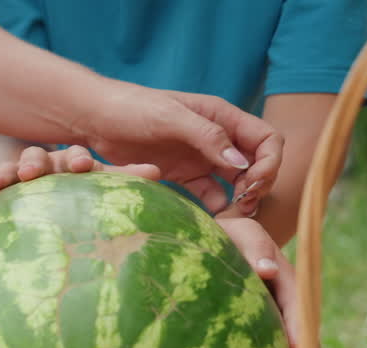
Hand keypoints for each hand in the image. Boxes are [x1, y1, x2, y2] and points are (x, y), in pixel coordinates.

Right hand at [0, 144, 161, 203]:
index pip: (79, 158)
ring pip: (16, 169)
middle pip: (43, 160)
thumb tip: (159, 171)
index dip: (79, 161)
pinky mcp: (3, 181)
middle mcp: (50, 165)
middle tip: (34, 172)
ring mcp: (24, 173)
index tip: (82, 166)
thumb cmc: (76, 184)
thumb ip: (125, 177)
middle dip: (38, 164)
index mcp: (75, 164)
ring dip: (9, 174)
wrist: (32, 169)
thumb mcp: (99, 180)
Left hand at [82, 82, 283, 214]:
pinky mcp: (184, 175)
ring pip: (237, 182)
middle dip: (258, 185)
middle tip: (244, 205)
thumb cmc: (132, 108)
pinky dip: (217, 207)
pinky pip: (209, 194)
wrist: (97, 118)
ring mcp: (201, 158)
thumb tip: (240, 163)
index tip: (252, 183)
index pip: (267, 139)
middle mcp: (218, 138)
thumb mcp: (169, 117)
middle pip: (257, 163)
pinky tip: (213, 221)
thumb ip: (206, 136)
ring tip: (233, 217)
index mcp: (222, 116)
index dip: (269, 163)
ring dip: (241, 199)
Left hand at [214, 215, 297, 347]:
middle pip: (292, 329)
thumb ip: (254, 246)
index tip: (297, 347)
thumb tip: (267, 270)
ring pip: (276, 339)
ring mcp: (265, 311)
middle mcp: (279, 297)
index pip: (297, 303)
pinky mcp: (248, 322)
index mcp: (283, 276)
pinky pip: (257, 342)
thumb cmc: (226, 233)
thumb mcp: (241, 232)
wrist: (209, 239)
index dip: (299, 326)